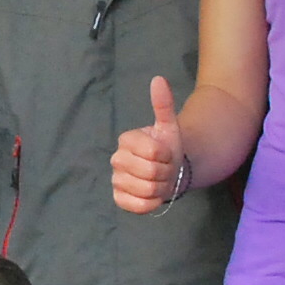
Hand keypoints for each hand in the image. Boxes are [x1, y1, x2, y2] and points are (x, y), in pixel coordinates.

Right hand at [109, 77, 188, 213]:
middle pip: (150, 173)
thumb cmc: (167, 148)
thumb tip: (158, 79)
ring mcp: (116, 180)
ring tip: (159, 181)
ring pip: (146, 190)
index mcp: (126, 140)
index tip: (166, 153)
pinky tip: (153, 194)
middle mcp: (117, 159)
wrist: (168, 171)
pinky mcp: (118, 198)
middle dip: (165, 173)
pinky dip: (151, 203)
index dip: (166, 155)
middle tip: (165, 168)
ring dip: (160, 188)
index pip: (153, 151)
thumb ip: (163, 104)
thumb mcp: (169, 126)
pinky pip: (137, 205)